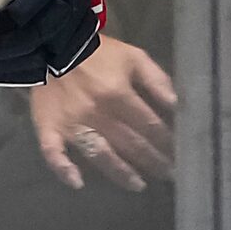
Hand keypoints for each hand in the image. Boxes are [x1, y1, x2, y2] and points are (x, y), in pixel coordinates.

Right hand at [30, 36, 174, 190]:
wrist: (52, 43)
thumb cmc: (99, 53)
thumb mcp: (134, 57)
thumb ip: (157, 80)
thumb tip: (178, 105)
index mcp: (119, 95)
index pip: (149, 126)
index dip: (167, 142)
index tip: (181, 155)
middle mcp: (98, 114)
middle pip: (131, 144)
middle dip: (153, 161)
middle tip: (169, 175)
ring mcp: (72, 124)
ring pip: (100, 155)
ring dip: (120, 173)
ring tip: (138, 185)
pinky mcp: (49, 129)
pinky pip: (53, 153)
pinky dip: (63, 169)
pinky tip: (77, 183)